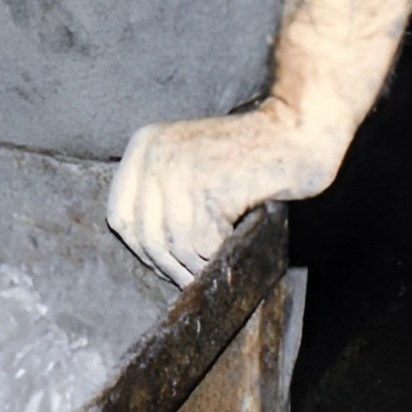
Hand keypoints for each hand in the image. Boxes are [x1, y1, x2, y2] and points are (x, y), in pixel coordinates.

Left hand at [106, 102, 342, 286]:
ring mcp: (179, 168)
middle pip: (144, 235)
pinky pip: (203, 243)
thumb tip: (148, 255)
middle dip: (169, 265)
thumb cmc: (245, 158)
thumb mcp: (187, 164)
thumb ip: (161, 197)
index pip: (119, 214)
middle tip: (192, 277)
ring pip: (175, 244)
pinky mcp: (208, 186)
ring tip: (216, 259)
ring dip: (198, 264)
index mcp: (143, 145)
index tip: (162, 263)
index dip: (140, 248)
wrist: (291, 135)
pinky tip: (231, 242)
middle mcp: (153, 153)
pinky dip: (218, 255)